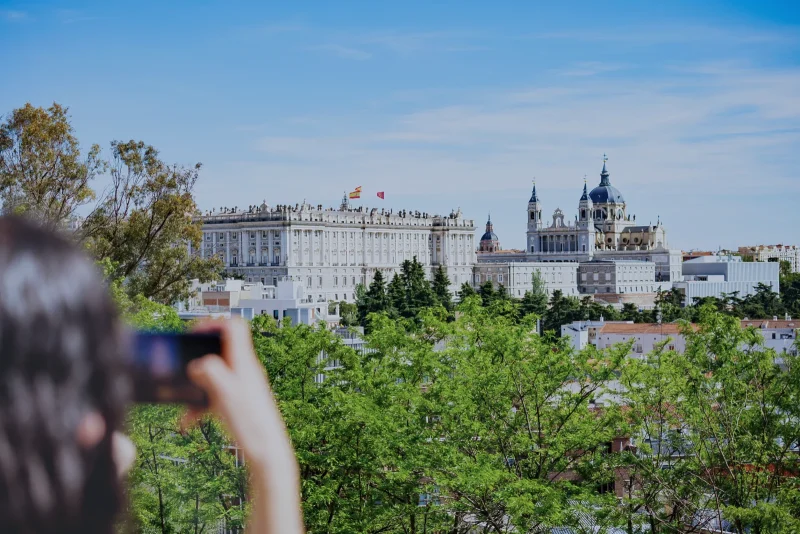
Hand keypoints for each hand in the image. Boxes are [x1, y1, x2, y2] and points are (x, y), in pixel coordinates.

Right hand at [186, 318, 293, 469]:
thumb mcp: (226, 394)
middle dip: (198, 357)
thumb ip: (211, 372)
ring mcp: (242, 386)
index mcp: (243, 362)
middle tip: (182, 364)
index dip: (212, 324)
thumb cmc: (251, 423)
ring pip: (214, 375)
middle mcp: (244, 370)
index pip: (233, 326)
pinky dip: (200, 404)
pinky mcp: (239, 402)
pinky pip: (215, 395)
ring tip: (182, 402)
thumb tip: (197, 363)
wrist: (268, 452)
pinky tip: (188, 421)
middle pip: (220, 350)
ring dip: (196, 386)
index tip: (192, 334)